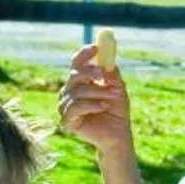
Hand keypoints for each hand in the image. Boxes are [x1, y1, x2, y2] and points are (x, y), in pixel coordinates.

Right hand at [59, 42, 135, 156]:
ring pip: (77, 91)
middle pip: (74, 75)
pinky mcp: (67, 122)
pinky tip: (103, 107)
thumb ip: (111, 73)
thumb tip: (107, 55)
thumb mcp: (117, 88)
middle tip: (105, 76)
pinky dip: (91, 105)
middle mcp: (69, 92)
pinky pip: (75, 107)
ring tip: (113, 97)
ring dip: (97, 92)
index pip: (76, 63)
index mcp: (80, 82)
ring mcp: (66, 107)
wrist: (119, 135)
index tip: (96, 48)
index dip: (84, 54)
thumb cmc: (117, 111)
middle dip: (92, 74)